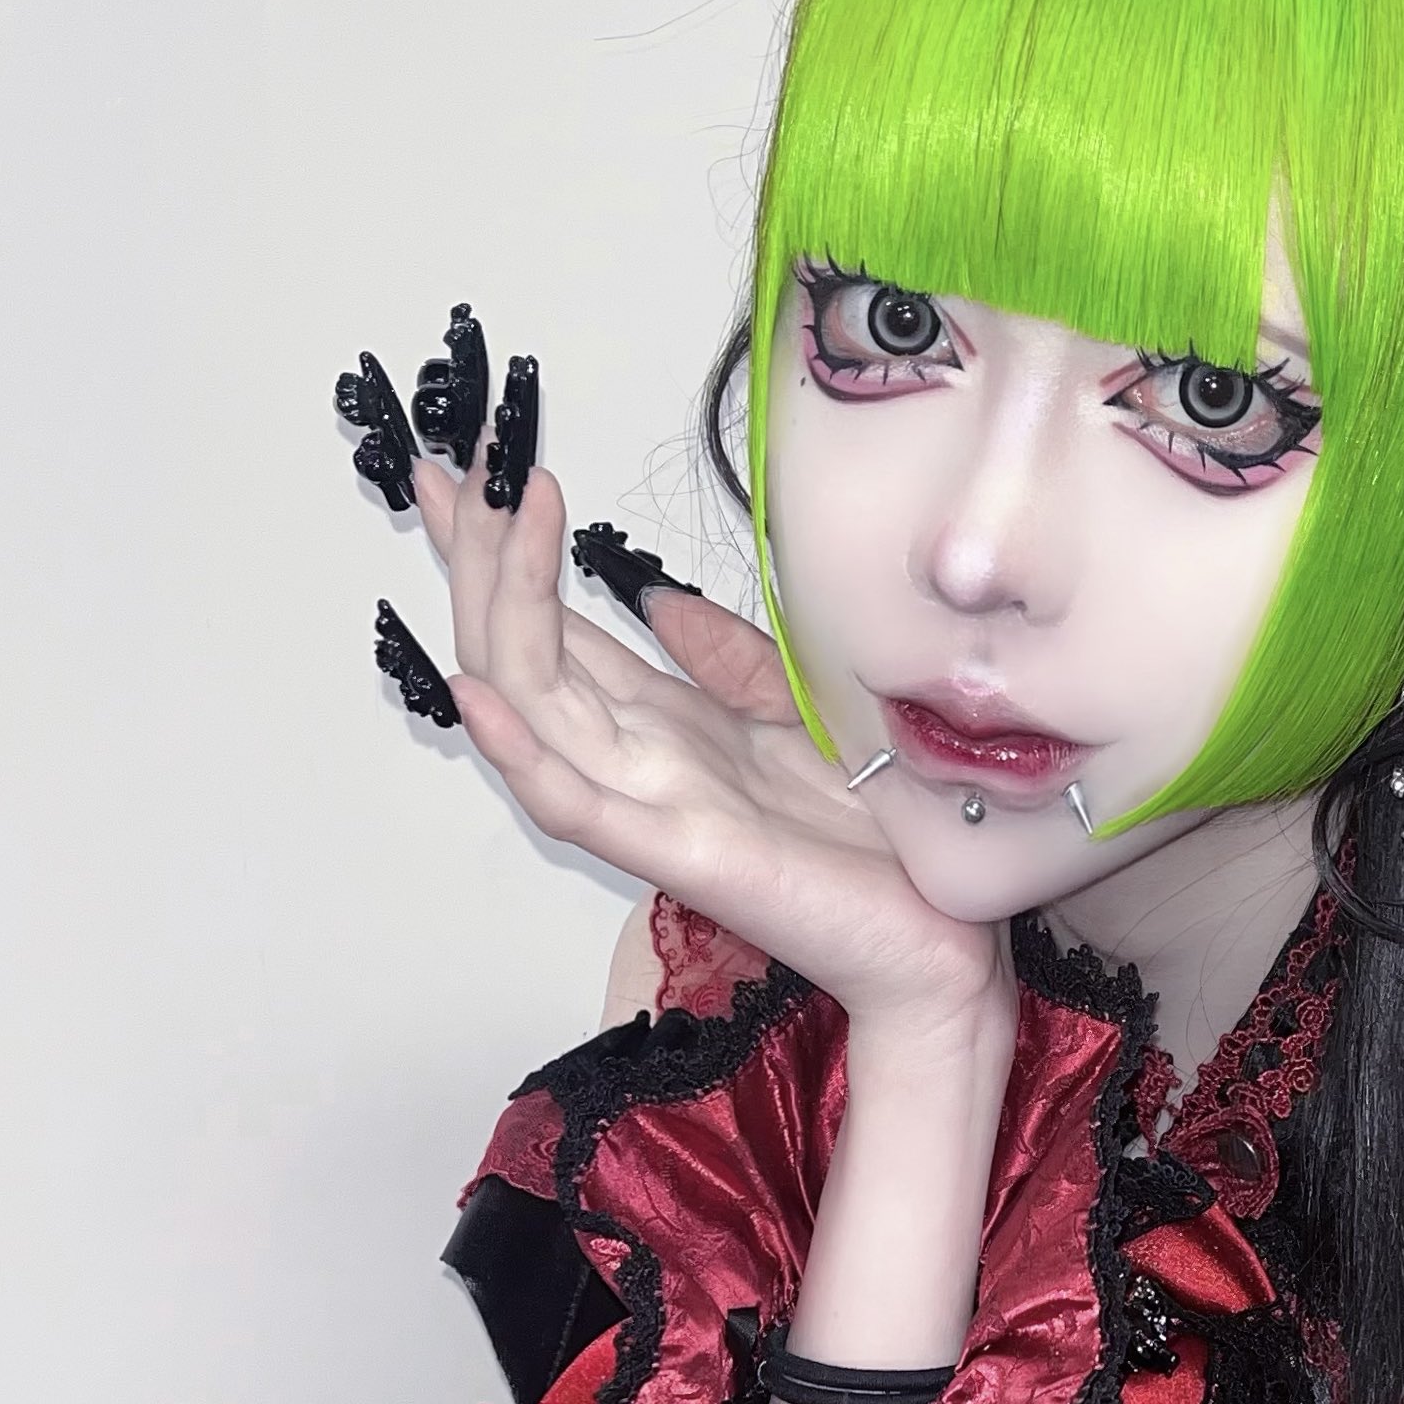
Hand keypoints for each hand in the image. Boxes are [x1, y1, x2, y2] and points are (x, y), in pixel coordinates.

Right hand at [382, 358, 1010, 1049]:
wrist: (938, 939)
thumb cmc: (879, 842)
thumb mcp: (799, 709)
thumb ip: (725, 657)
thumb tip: (657, 598)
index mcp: (666, 726)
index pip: (554, 626)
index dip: (502, 548)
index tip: (465, 466)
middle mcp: (643, 760)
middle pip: (524, 649)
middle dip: (483, 552)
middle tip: (465, 464)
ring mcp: (654, 805)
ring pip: (535, 704)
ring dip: (503, 606)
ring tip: (496, 518)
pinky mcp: (685, 854)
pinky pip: (581, 807)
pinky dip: (524, 755)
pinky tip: (483, 697)